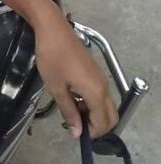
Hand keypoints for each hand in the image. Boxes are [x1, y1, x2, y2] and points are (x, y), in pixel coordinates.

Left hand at [34, 7, 117, 138]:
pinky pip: (99, 93)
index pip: (103, 123)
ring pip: (105, 105)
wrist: (53, 28)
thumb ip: (68, 111)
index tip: (75, 134)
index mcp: (96, 92)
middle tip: (76, 127)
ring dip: (93, 114)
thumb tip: (77, 133)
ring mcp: (100, 77)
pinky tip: (73, 98)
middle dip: (97, 126)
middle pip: (110, 116)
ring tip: (71, 112)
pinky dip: (91, 102)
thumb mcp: (56, 87)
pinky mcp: (94, 70)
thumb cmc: (52, 57)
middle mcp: (103, 86)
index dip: (92, 133)